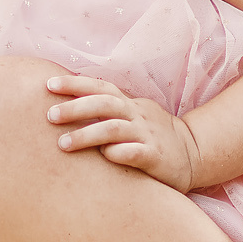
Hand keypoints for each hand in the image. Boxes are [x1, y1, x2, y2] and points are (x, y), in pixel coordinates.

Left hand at [45, 75, 202, 191]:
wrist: (194, 153)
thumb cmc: (151, 136)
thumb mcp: (132, 116)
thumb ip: (106, 112)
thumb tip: (65, 105)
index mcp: (129, 104)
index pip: (100, 87)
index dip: (74, 84)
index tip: (48, 84)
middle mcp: (136, 116)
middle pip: (104, 104)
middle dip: (75, 108)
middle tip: (50, 115)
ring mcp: (147, 135)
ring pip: (114, 129)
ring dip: (87, 134)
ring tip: (62, 144)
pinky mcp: (156, 157)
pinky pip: (135, 152)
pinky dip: (117, 153)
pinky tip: (103, 157)